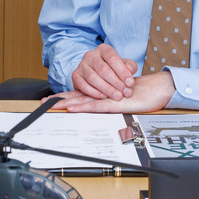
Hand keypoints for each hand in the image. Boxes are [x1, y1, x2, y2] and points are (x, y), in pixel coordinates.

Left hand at [49, 71, 175, 112]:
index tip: (48, 102)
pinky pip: (96, 105)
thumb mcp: (121, 100)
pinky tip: (72, 108)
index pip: (78, 94)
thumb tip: (97, 106)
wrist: (156, 90)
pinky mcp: (114, 103)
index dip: (63, 97)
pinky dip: (82, 106)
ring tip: (51, 106)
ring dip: (66, 103)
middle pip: (76, 96)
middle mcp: (101, 94)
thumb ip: (108, 101)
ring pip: (82, 100)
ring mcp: (107, 98)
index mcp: (101, 93)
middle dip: (58, 101)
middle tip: (42, 104)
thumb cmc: (140, 95)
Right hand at [70, 44, 138, 100]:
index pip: (112, 58)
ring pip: (93, 77)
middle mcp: (90, 55)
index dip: (122, 71)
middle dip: (115, 82)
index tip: (130, 83)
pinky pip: (83, 85)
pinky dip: (94, 92)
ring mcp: (81, 65)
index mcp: (103, 49)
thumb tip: (129, 73)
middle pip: (103, 69)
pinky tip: (103, 97)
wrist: (99, 74)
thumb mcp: (125, 65)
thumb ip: (130, 67)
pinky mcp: (75, 75)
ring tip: (117, 96)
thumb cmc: (114, 69)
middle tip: (125, 93)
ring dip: (106, 89)